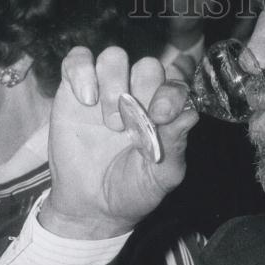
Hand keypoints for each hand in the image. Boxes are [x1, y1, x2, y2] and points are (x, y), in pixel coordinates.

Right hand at [41, 46, 198, 238]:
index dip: (173, 91)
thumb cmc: (132, 190)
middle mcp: (138, 95)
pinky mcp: (74, 90)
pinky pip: (78, 59)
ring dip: (114, 83)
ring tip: (110, 122)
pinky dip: (82, 71)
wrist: (91, 207)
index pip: (178, 82)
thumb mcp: (161, 176)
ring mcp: (106, 90)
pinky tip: (85, 100)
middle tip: (130, 125)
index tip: (161, 115)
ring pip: (115, 56)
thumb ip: (175, 145)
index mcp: (164, 111)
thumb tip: (190, 115)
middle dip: (143, 89)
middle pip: (149, 65)